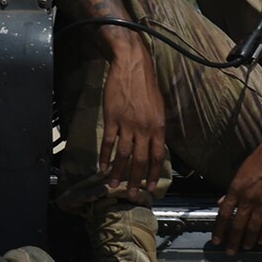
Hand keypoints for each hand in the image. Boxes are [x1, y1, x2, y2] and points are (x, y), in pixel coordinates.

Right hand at [99, 51, 166, 199]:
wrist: (132, 66)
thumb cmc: (146, 86)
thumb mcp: (159, 108)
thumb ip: (156, 129)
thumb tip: (154, 147)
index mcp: (158, 127)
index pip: (157, 157)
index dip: (152, 174)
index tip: (149, 188)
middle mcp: (145, 129)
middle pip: (140, 160)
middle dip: (135, 180)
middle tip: (131, 194)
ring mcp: (128, 124)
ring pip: (123, 155)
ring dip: (118, 173)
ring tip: (114, 186)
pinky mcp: (113, 118)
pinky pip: (109, 143)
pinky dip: (105, 157)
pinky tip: (103, 168)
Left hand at [215, 128, 261, 255]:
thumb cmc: (261, 158)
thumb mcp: (241, 171)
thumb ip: (231, 190)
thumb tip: (220, 202)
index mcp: (236, 188)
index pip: (224, 214)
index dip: (219, 229)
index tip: (216, 241)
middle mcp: (248, 198)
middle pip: (237, 225)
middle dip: (232, 241)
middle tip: (229, 252)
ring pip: (253, 228)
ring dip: (248, 240)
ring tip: (244, 248)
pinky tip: (261, 241)